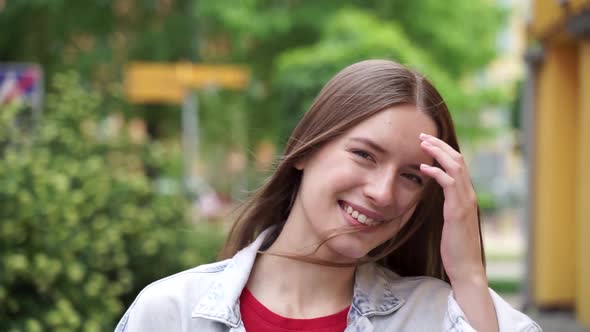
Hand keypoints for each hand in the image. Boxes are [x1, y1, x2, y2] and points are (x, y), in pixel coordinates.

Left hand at [418, 133, 484, 282]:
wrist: (466, 267)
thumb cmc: (455, 246)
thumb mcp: (451, 220)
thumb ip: (447, 204)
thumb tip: (436, 194)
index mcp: (467, 195)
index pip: (458, 164)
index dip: (444, 150)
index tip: (427, 142)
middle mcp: (469, 194)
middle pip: (458, 159)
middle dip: (440, 145)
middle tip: (422, 136)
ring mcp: (465, 202)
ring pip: (455, 167)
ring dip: (438, 152)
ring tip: (422, 143)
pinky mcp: (458, 211)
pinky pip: (449, 184)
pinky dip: (437, 172)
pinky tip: (423, 168)